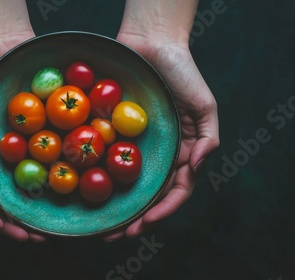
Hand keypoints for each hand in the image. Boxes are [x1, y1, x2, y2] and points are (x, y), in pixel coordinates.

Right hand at [0, 30, 45, 241]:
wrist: (2, 45)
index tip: (4, 226)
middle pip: (4, 200)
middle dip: (17, 223)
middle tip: (34, 237)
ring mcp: (19, 149)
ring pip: (27, 188)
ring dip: (37, 211)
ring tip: (50, 227)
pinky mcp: (39, 135)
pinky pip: (48, 160)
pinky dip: (55, 179)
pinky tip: (67, 192)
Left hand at [103, 31, 219, 240]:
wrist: (150, 44)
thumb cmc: (181, 72)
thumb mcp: (204, 104)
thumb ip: (208, 137)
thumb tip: (198, 166)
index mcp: (183, 153)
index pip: (175, 192)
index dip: (162, 211)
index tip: (143, 225)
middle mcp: (159, 154)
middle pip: (147, 195)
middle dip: (134, 219)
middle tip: (115, 235)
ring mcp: (136, 146)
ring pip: (126, 184)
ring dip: (115, 208)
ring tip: (100, 227)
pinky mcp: (115, 133)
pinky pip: (106, 158)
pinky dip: (98, 177)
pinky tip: (86, 192)